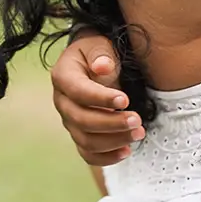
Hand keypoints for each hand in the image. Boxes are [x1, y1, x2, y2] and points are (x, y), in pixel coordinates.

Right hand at [51, 29, 143, 165]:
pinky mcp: (79, 133)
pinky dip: (106, 157)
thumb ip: (101, 54)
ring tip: (138, 134)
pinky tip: (126, 152)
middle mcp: (62, 101)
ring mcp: (69, 120)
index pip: (79, 92)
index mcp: (63, 76)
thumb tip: (103, 67)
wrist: (93, 60)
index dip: (101, 98)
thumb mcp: (98, 44)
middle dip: (111, 123)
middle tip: (138, 121)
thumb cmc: (97, 51)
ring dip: (113, 141)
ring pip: (85, 140)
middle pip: (81, 120)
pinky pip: (87, 152)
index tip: (125, 100)